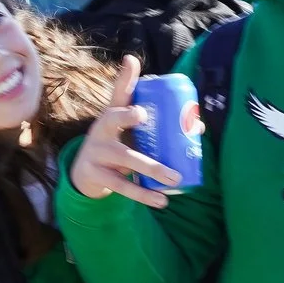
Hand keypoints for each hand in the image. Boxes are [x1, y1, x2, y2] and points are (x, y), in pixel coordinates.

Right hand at [67, 56, 177, 207]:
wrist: (84, 173)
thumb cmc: (117, 144)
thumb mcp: (127, 129)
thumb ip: (157, 123)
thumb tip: (199, 126)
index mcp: (112, 115)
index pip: (119, 95)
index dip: (126, 81)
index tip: (136, 81)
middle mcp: (101, 129)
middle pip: (114, 120)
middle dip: (129, 116)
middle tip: (146, 118)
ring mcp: (96, 153)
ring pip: (125, 158)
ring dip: (151, 168)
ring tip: (175, 179)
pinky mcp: (96, 175)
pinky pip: (121, 185)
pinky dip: (143, 194)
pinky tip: (161, 201)